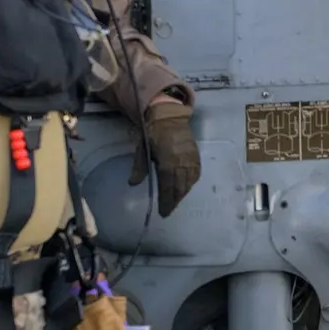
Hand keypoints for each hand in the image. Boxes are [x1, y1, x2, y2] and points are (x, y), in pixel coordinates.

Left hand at [130, 98, 199, 216]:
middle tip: (169, 211)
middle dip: (174, 201)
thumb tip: (132, 183)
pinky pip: (196, 174)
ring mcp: (191, 159)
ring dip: (183, 193)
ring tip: (176, 202)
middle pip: (179, 187)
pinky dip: (191, 183)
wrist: (169, 117)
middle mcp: (181, 162)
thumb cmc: (152, 133)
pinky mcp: (196, 156)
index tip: (163, 212)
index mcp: (167, 161)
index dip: (166, 200)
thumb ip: (139, 167)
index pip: (167, 186)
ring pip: (189, 182)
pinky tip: (186, 188)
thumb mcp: (142, 149)